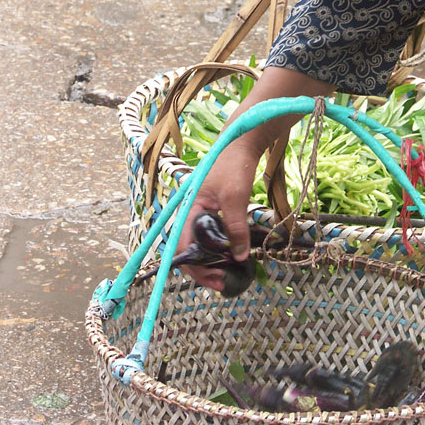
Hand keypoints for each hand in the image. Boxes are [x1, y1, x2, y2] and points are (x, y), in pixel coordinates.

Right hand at [175, 66, 333, 290]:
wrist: (242, 141)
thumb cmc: (234, 166)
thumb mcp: (236, 198)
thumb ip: (236, 227)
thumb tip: (239, 257)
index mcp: (189, 209)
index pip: (182, 247)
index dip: (195, 268)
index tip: (214, 280)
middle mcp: (192, 213)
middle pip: (190, 250)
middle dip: (205, 269)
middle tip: (225, 282)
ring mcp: (203, 212)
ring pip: (202, 245)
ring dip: (213, 261)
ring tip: (229, 273)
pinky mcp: (215, 210)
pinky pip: (213, 235)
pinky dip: (221, 248)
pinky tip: (234, 255)